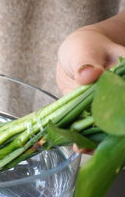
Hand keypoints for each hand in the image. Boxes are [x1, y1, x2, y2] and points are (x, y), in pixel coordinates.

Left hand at [56, 12, 124, 153]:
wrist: (76, 55)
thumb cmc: (85, 47)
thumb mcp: (84, 51)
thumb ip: (85, 63)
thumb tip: (88, 74)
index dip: (122, 114)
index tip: (119, 125)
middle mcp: (124, 95)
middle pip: (122, 119)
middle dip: (117, 134)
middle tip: (97, 145)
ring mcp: (113, 109)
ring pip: (112, 129)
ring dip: (101, 143)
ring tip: (84, 149)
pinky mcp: (98, 117)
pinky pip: (95, 132)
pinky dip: (88, 141)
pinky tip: (79, 147)